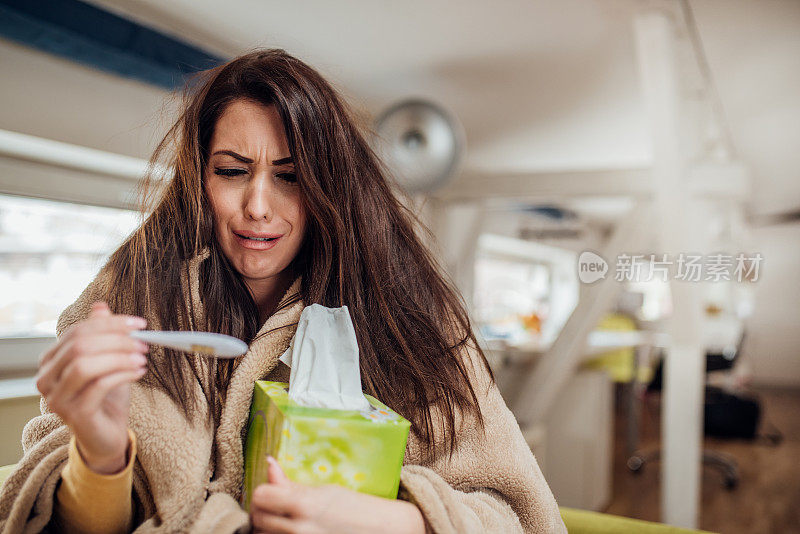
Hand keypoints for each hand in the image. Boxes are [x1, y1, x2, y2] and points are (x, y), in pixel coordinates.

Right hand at [35, 301, 148, 473]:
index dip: (110, 324)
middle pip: (79, 346)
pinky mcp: (73, 414)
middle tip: (143, 343)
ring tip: (142, 359)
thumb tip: (101, 306)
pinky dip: (122, 375)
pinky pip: (98, 386)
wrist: (107, 435)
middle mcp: (46, 379)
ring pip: (85, 365)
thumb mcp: (108, 361)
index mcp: (51, 361)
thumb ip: (102, 335)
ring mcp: (57, 398)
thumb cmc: (106, 396)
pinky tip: (139, 373)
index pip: (78, 332)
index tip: (139, 324)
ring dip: (119, 357)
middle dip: (116, 340)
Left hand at [250, 457, 425, 533]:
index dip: (265, 491)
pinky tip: (290, 531)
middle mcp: (298, 529)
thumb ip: (291, 485)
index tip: (274, 490)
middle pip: (257, 518)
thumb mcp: (324, 491)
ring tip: (285, 521)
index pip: (259, 496)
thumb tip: (268, 463)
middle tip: (278, 506)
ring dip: (269, 528)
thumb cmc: (354, 508)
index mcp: (303, 504)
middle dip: (263, 510)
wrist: (381, 531)